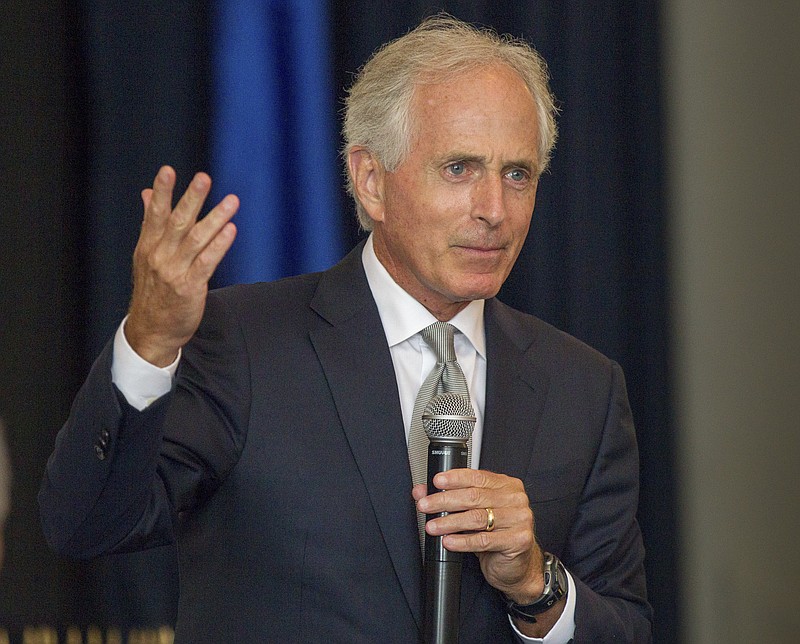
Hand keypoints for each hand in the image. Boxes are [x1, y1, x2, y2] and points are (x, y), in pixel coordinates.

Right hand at [126, 166, 237, 365]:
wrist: (151, 331)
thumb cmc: (153, 290)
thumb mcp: (146, 256)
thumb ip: (150, 224)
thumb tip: (148, 194)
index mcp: (148, 246)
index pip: (155, 214)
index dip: (162, 192)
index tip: (168, 170)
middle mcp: (159, 256)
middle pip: (178, 222)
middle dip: (191, 198)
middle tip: (204, 177)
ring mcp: (174, 271)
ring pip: (196, 239)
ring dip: (215, 218)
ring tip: (231, 201)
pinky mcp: (190, 287)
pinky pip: (207, 262)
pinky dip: (219, 245)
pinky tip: (231, 230)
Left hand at [413, 469, 543, 601]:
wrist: (518, 566)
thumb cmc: (496, 535)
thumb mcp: (473, 513)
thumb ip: (449, 499)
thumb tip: (422, 491)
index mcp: (506, 485)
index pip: (477, 476)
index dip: (454, 478)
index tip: (436, 482)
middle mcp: (515, 499)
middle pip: (474, 496)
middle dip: (444, 501)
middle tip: (426, 505)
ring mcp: (519, 519)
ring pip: (477, 518)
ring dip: (449, 522)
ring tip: (433, 526)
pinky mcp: (518, 540)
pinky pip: (484, 540)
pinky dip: (462, 541)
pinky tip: (448, 541)